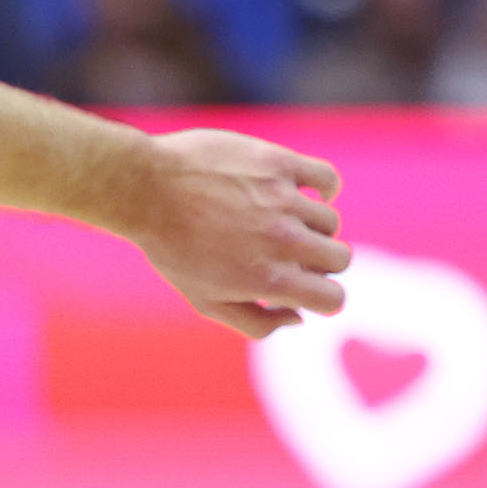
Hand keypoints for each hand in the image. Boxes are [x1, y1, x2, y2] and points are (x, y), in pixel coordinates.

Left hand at [128, 129, 349, 339]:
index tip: (304, 287)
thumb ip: (257, 323)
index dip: (323, 297)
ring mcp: (283, 200)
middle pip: (340, 259)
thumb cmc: (172, 249)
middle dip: (320, 263)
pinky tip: (304, 194)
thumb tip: (298, 317)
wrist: (146, 190)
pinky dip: (325, 189)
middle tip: (289, 255)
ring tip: (279, 222)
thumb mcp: (206, 301)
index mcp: (268, 279)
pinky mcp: (279, 164)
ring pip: (330, 221)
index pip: (333, 298)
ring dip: (311, 227)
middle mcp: (282, 240)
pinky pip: (327, 178)